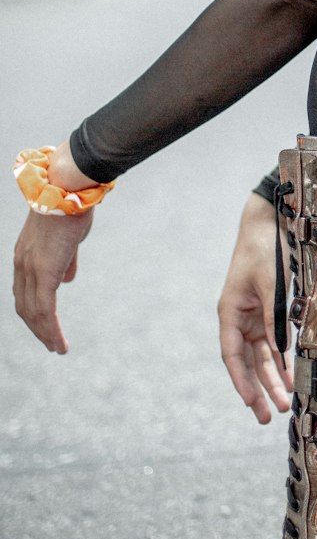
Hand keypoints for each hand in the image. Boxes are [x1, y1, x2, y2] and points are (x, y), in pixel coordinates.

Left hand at [13, 207, 92, 353]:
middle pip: (24, 306)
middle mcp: (22, 264)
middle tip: (51, 345)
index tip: (44, 325)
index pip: (24, 291)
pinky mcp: (44, 273)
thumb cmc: (72, 207)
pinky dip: (51, 330)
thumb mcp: (67, 237)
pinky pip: (45, 310)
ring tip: (58, 349)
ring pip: (33, 313)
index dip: (33, 311)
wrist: (68, 190)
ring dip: (45, 334)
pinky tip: (60, 343)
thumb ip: (65, 259)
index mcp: (25, 255)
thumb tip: (67, 280)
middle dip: (37, 328)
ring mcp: (31, 269)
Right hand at [218, 192, 292, 423]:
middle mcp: (239, 319)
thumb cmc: (263, 250)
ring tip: (285, 403)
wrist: (267, 223)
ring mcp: (253, 317)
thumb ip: (274, 316)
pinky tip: (292, 377)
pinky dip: (282, 360)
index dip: (241, 381)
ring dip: (273, 379)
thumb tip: (280, 350)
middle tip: (270, 416)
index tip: (251, 402)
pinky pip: (273, 342)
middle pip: (248, 363)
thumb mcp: (269, 282)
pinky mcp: (268, 312)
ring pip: (262, 357)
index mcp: (230, 312)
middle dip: (259, 389)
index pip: (232, 355)